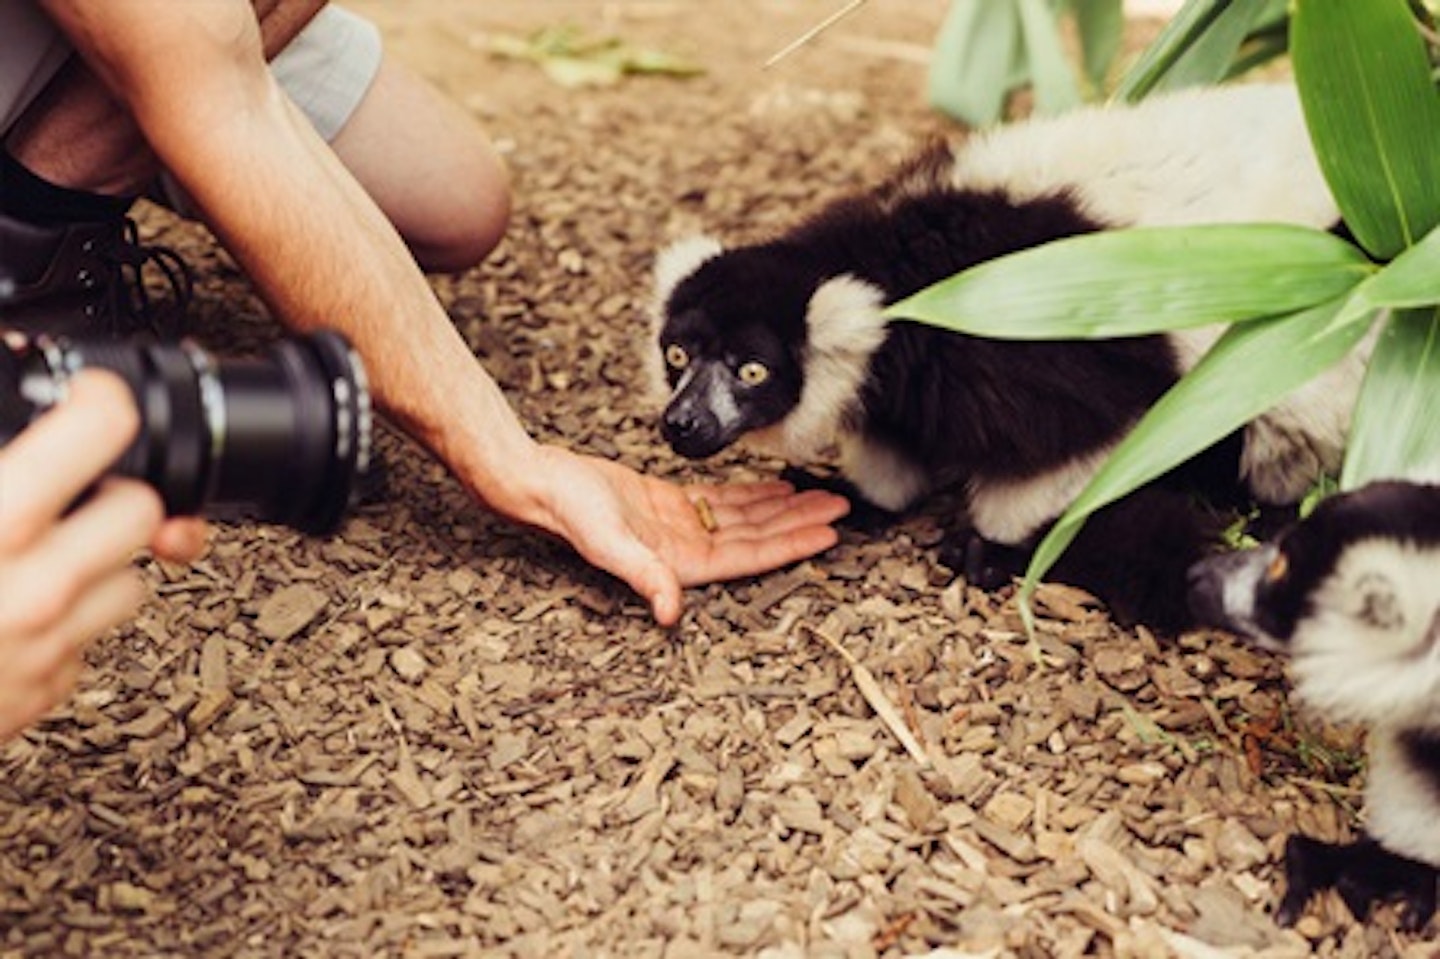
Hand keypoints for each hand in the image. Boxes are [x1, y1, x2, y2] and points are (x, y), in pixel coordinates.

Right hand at [0, 371, 205, 740]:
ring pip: (126, 582)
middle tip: (68, 489)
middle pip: (139, 511)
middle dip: (108, 493)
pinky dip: (63, 624)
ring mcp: (43, 647)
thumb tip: (5, 425)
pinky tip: (9, 612)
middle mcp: (32, 586)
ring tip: (33, 553)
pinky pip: (85, 643)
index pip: (100, 430)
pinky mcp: (40, 693)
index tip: (87, 400)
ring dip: (93, 563)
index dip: (96, 403)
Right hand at [520, 446, 849, 624]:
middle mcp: (684, 551)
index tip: (827, 533)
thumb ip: (642, 575)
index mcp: (676, 565)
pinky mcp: (669, 506)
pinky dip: (752, 494)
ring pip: (745, 519)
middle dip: (799, 522)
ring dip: (782, 507)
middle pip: (757, 537)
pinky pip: (722, 501)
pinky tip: (776, 487)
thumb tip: (671, 613)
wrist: (540, 482)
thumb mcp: (607, 542)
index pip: (749, 557)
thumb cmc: (568, 512)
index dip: (790, 545)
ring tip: (820, 495)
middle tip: (841, 507)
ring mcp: (679, 529)